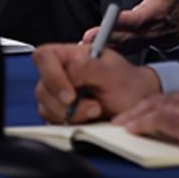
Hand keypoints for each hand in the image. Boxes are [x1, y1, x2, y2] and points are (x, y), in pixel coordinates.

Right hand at [33, 43, 160, 123]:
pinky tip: (88, 118)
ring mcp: (58, 93)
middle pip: (42, 87)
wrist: (136, 104)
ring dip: (71, 115)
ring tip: (96, 110)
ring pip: (45, 106)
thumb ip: (88, 67)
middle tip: (94, 106)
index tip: (71, 94)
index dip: (52, 75)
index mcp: (71, 54)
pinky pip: (52, 120)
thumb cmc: (127, 84)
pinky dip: (70, 123)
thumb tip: (69, 71)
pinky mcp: (60, 112)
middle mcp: (61, 72)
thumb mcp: (112, 72)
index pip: (44, 56)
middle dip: (66, 103)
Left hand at [81, 0, 178, 52]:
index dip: (124, 20)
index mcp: (154, 15)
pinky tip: (87, 49)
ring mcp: (138, 42)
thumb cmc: (172, 1)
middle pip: (124, 37)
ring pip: (119, 47)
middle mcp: (146, 32)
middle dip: (106, 38)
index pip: (138, 19)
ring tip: (83, 46)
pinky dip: (103, 51)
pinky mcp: (131, 46)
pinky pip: (116, 51)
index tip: (111, 18)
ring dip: (102, 47)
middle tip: (89, 37)